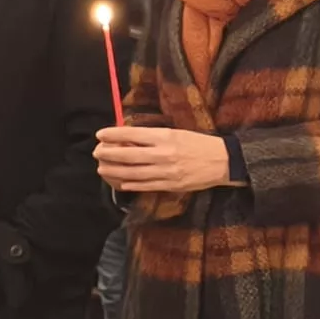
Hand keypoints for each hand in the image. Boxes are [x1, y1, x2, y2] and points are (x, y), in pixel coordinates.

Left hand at [93, 127, 229, 191]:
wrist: (223, 161)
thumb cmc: (199, 143)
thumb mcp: (177, 133)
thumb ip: (154, 136)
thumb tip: (128, 138)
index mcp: (166, 136)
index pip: (133, 134)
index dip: (114, 134)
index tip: (100, 134)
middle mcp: (164, 153)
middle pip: (129, 154)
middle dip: (109, 153)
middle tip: (96, 151)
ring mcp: (167, 171)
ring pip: (133, 172)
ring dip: (114, 170)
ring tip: (102, 168)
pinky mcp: (171, 185)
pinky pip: (146, 185)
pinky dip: (130, 184)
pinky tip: (120, 182)